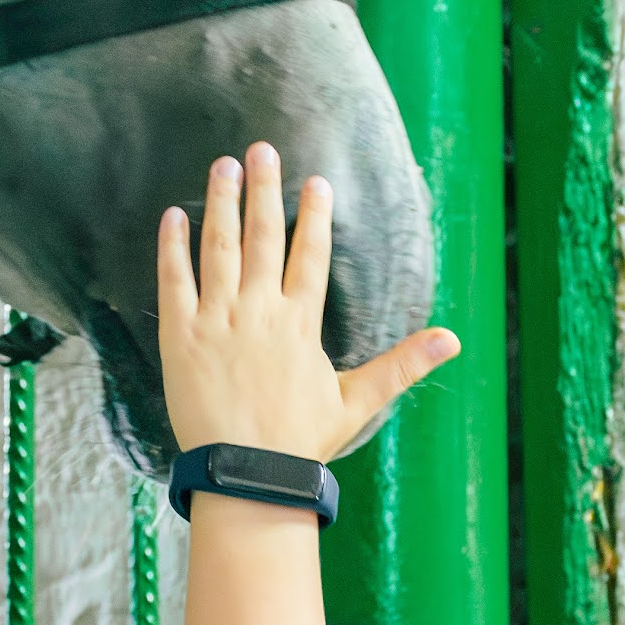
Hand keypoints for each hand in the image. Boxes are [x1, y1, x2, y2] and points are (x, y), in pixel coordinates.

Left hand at [158, 145, 456, 464]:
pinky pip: (174, 281)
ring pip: (219, 248)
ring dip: (221, 203)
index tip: (314, 182)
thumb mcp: (357, 401)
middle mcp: (260, 312)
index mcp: (301, 323)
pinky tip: (173, 215)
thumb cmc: (301, 441)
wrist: (247, 475)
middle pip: (264, 238)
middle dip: (264, 190)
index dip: (313, 216)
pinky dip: (172, 246)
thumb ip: (402, 364)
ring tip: (223, 165)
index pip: (310, 255)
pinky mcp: (182, 337)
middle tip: (262, 149)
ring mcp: (218, 321)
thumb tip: (452, 340)